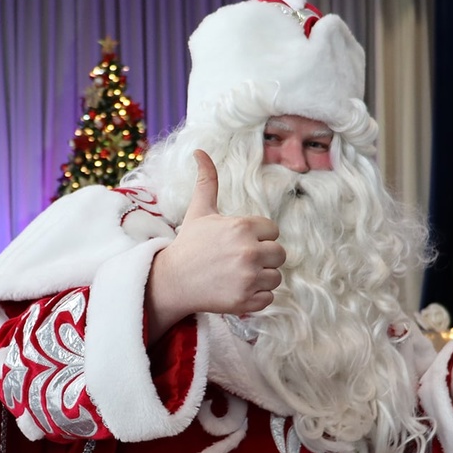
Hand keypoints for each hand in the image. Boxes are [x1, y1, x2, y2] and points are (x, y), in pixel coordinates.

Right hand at [145, 150, 284, 340]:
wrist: (172, 281)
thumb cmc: (188, 245)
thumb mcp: (200, 211)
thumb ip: (207, 181)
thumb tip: (199, 151)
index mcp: (242, 227)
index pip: (273, 232)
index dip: (257, 237)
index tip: (236, 243)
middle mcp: (249, 252)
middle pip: (280, 254)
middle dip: (263, 258)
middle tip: (239, 261)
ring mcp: (248, 278)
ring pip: (276, 278)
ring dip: (260, 278)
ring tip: (237, 276)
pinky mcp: (246, 301)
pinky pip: (268, 299)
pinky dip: (255, 298)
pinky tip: (235, 290)